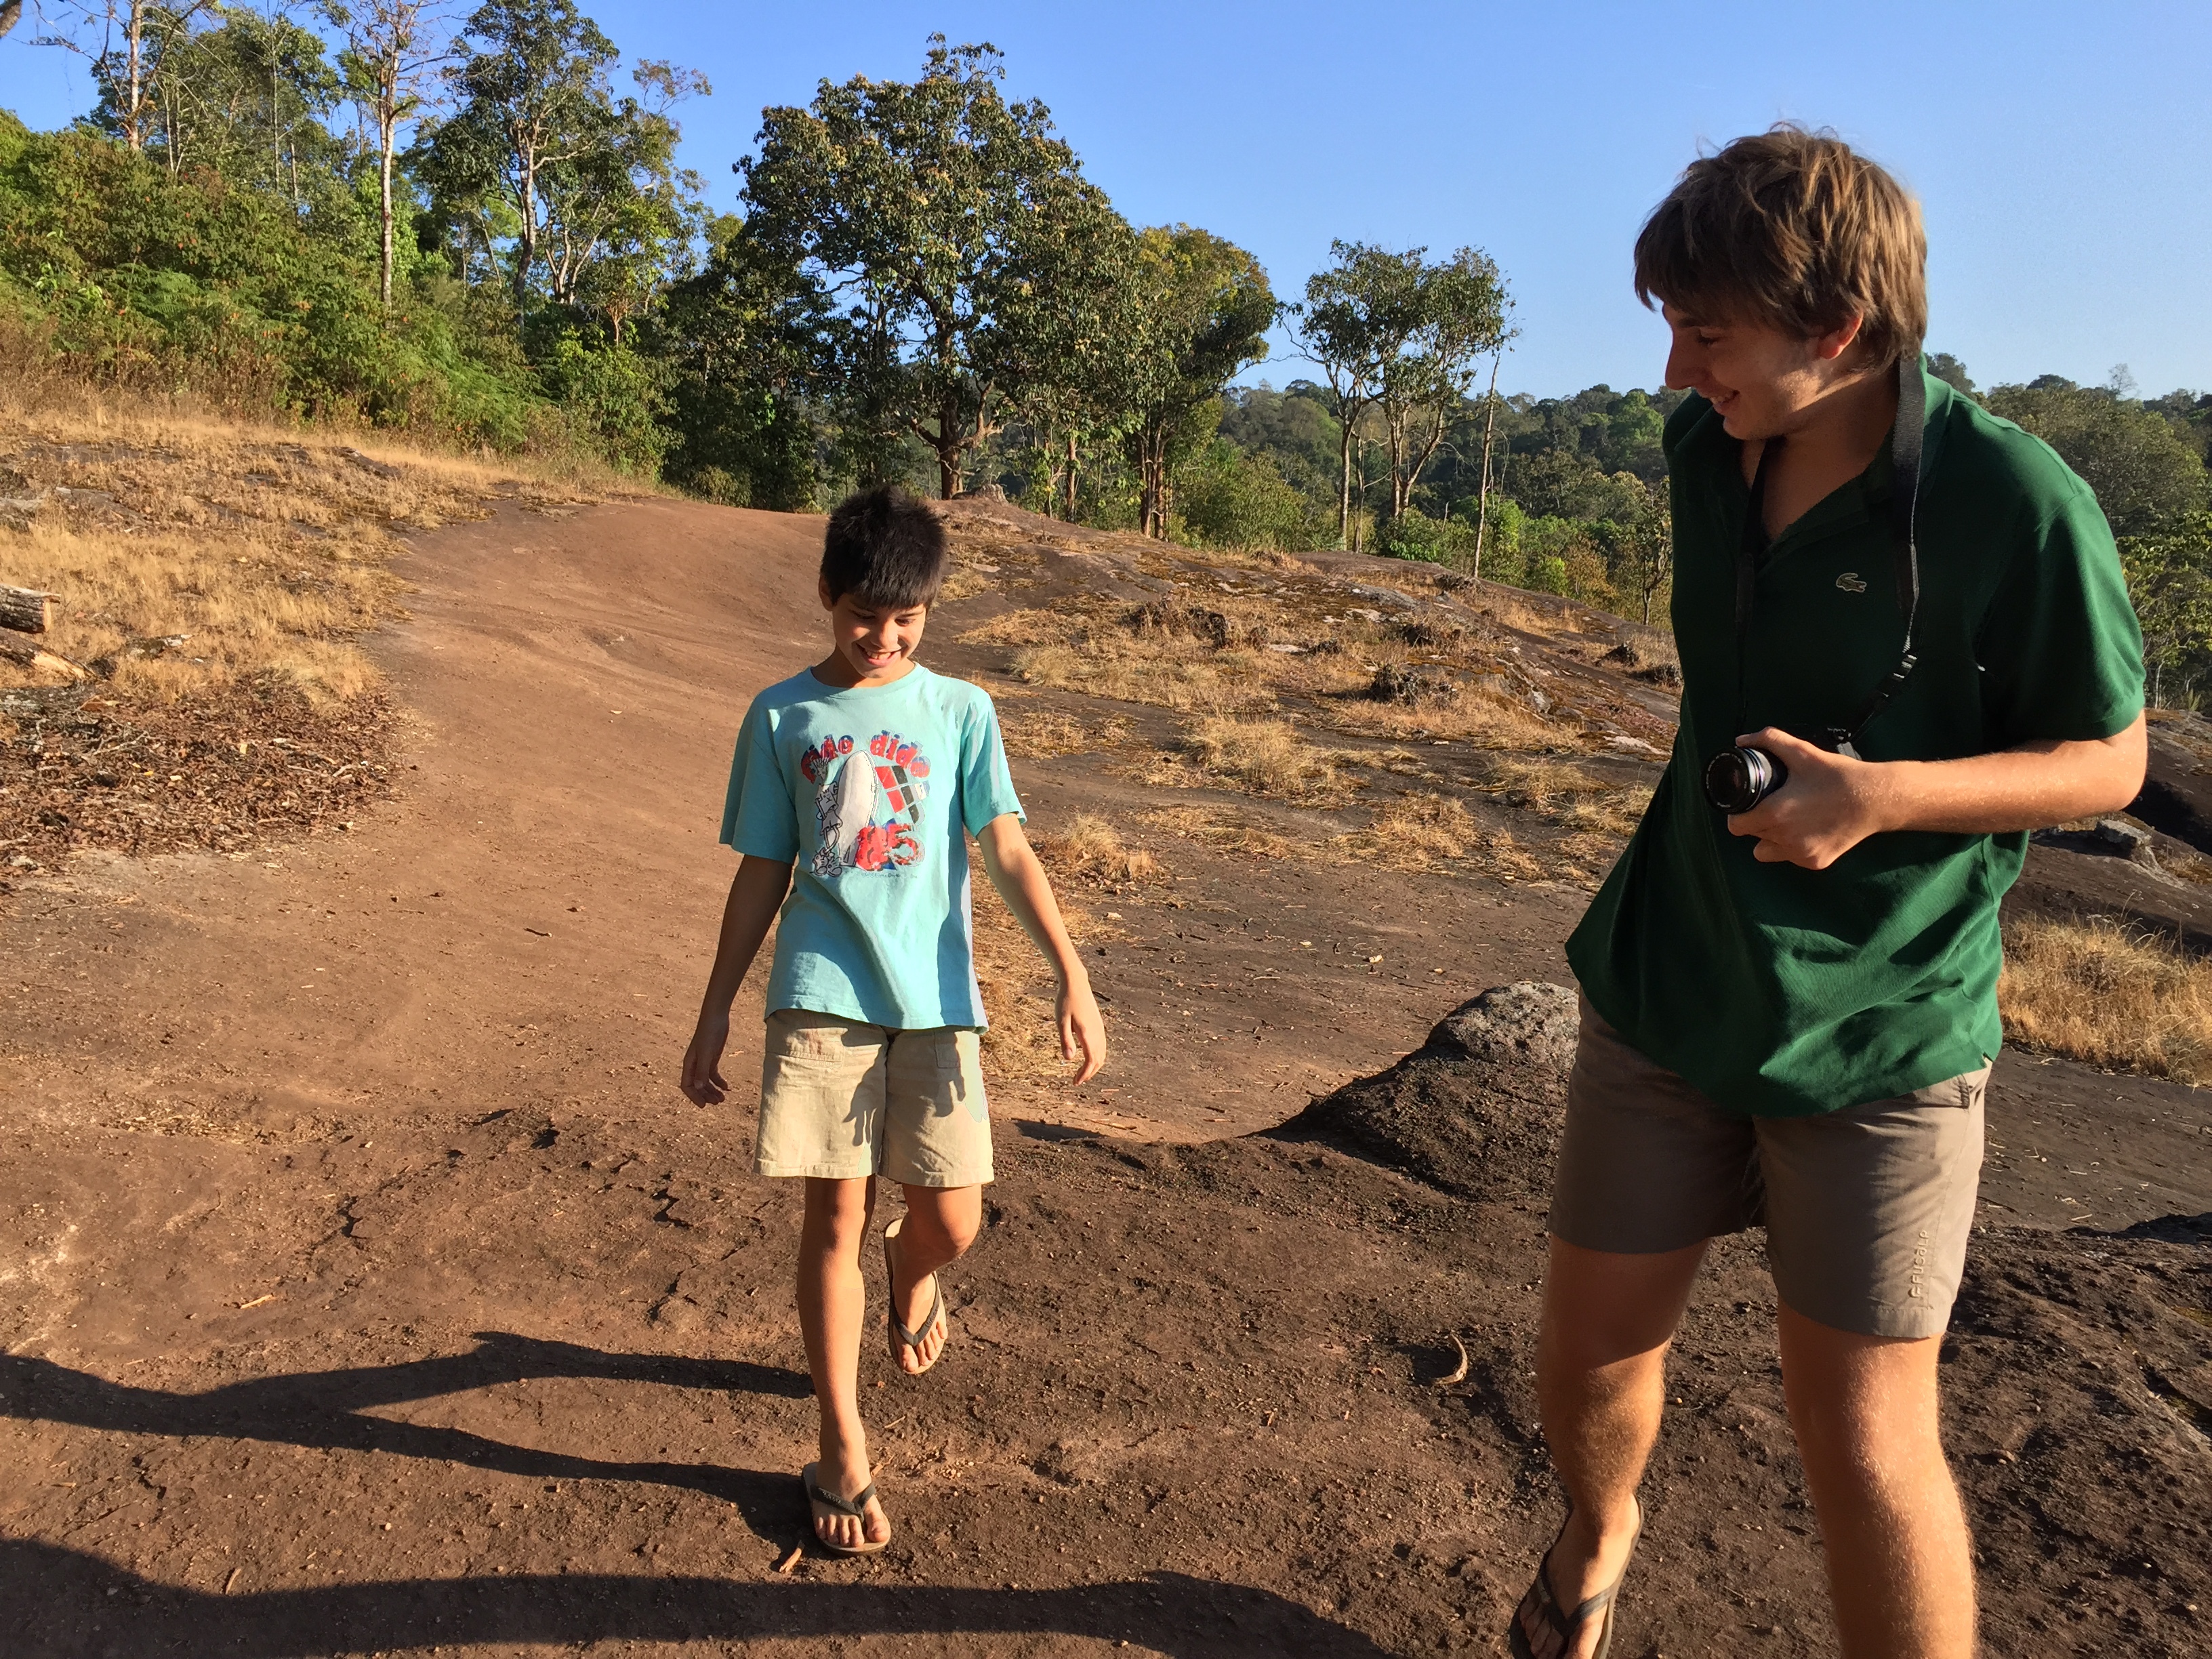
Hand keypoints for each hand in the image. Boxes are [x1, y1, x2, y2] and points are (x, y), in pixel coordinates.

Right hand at [680, 1009, 730, 1105]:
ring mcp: (703, 1061)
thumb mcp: (706, 1053)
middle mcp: (694, 1064)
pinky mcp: (712, 1057)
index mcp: (689, 1064)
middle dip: (706, 1095)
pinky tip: (727, 1087)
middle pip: (697, 1086)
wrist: (716, 1017)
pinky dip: (719, 1082)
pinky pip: (713, 1074)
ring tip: (723, 1099)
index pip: (687, 1085)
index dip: (694, 1097)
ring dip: (713, 1091)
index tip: (704, 1106)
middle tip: (718, 1103)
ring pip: (706, 1081)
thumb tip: (698, 1087)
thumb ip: (703, 1070)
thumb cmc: (709, 1033)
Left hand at [1057, 976, 1106, 1084]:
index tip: (1075, 1082)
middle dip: (1089, 1073)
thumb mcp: (1061, 1021)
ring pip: (1102, 1054)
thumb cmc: (1066, 1002)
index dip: (1084, 1074)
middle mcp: (1097, 1033)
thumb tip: (1069, 1059)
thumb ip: (1065, 1040)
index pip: (1090, 1061)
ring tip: (1083, 1072)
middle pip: (1098, 1060)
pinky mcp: (1099, 1025)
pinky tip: (1088, 1057)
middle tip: (1077, 1081)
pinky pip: (1102, 1046)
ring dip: (1094, 1066)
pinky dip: (1097, 1056)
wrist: (1077, 984)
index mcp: (1087, 1034)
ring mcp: (1100, 1029)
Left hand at [1725, 727, 1889, 869]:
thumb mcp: (1802, 752)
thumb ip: (1769, 740)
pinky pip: (1792, 857)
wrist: (1875, 799)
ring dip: (1771, 839)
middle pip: (1753, 836)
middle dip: (1756, 822)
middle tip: (1772, 806)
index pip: (1736, 826)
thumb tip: (1741, 741)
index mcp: (1774, 814)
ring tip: (1786, 820)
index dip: (1738, 814)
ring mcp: (1800, 854)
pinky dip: (1794, 847)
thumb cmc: (1837, 775)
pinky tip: (1806, 830)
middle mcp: (1784, 839)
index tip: (1747, 805)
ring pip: (1768, 851)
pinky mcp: (1816, 863)